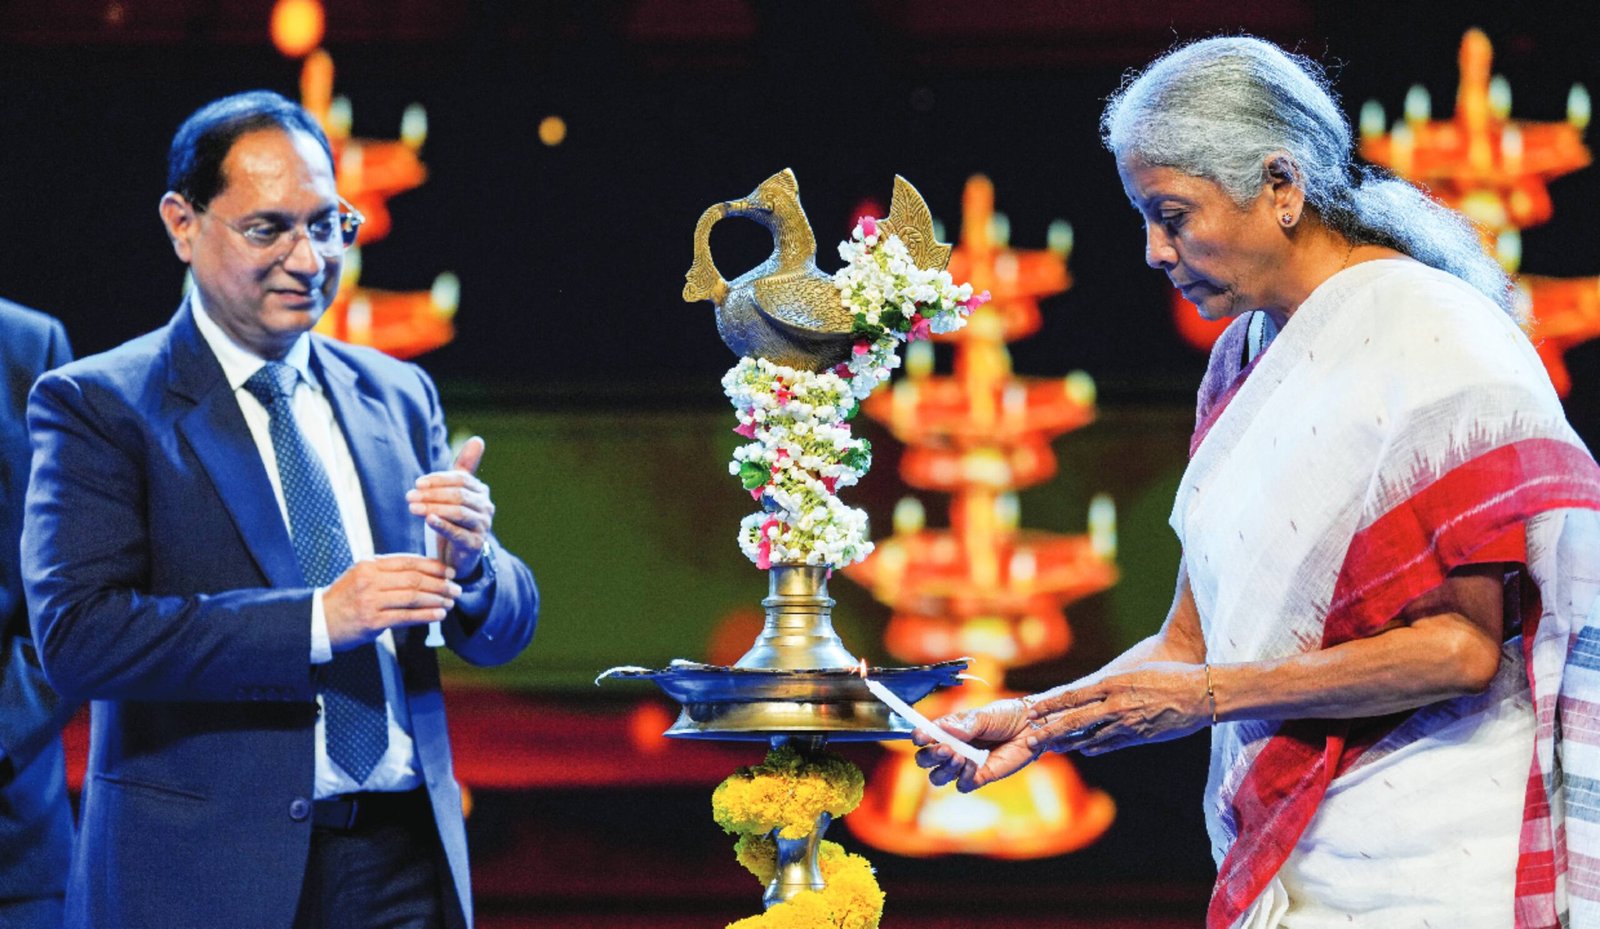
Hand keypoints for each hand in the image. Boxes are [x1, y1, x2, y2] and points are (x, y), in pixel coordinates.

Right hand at [323, 555, 460, 649]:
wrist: (320, 621)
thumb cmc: (345, 598)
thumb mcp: (361, 575)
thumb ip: (386, 570)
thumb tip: (421, 569)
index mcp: (370, 565)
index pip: (408, 561)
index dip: (433, 566)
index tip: (449, 571)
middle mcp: (370, 580)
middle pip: (414, 578)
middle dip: (440, 583)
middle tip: (456, 588)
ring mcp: (370, 600)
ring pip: (412, 597)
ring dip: (436, 599)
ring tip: (450, 602)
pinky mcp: (372, 621)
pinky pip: (406, 616)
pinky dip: (426, 615)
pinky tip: (439, 615)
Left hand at [408, 436, 494, 578]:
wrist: (459, 555)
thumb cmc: (455, 520)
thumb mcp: (457, 492)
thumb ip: (465, 467)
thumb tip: (478, 439)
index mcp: (480, 492)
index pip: (461, 479)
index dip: (439, 480)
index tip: (417, 483)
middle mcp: (486, 508)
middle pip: (459, 495)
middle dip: (432, 494)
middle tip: (410, 496)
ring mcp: (483, 527)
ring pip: (459, 513)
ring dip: (434, 508)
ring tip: (413, 508)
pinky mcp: (475, 545)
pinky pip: (459, 534)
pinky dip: (443, 526)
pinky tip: (429, 520)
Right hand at [911, 698, 1038, 792]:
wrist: (1032, 727)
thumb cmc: (1006, 716)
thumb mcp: (984, 715)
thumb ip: (964, 725)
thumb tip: (944, 729)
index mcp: (948, 730)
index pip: (925, 737)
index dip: (919, 738)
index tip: (921, 737)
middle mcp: (953, 748)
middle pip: (926, 760)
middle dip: (930, 757)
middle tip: (944, 749)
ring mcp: (965, 764)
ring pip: (939, 776)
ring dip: (944, 769)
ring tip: (959, 757)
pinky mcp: (980, 776)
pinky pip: (963, 784)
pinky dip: (964, 777)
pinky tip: (973, 764)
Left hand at [1025, 662, 1209, 755]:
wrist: (1200, 694)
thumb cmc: (1169, 676)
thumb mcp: (1135, 673)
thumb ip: (1113, 683)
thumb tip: (1093, 689)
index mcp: (1113, 683)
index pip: (1073, 696)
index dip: (1050, 705)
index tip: (1032, 711)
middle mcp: (1116, 704)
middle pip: (1075, 720)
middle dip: (1050, 730)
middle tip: (1030, 739)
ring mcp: (1127, 723)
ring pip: (1090, 736)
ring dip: (1068, 743)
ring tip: (1050, 748)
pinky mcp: (1140, 736)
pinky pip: (1111, 744)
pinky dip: (1095, 747)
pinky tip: (1083, 750)